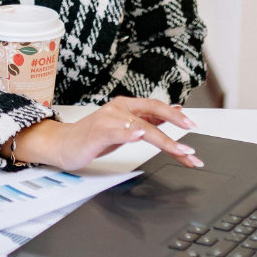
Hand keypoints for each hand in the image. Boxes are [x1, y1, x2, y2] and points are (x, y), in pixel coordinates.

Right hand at [10, 96, 201, 171]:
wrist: (62, 145)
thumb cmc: (92, 137)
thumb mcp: (124, 128)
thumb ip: (147, 120)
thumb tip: (174, 112)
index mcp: (126, 106)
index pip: (156, 107)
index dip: (175, 115)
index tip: (193, 125)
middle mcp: (119, 108)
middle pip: (153, 111)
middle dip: (176, 122)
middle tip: (193, 134)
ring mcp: (108, 119)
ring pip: (142, 126)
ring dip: (164, 139)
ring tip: (180, 149)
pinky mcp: (98, 132)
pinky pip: (117, 131)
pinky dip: (130, 133)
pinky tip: (140, 135)